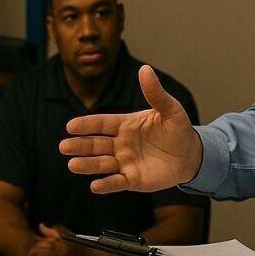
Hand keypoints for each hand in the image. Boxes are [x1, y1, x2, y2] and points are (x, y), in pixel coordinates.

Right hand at [60, 65, 200, 192]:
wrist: (191, 155)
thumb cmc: (178, 130)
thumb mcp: (170, 109)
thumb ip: (155, 93)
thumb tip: (145, 69)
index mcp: (125, 125)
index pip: (102, 123)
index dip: (87, 125)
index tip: (71, 126)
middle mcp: (121, 144)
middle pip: (96, 144)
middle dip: (80, 146)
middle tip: (63, 146)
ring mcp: (125, 162)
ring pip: (102, 164)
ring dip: (87, 165)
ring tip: (72, 165)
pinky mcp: (133, 179)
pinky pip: (117, 182)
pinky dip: (106, 185)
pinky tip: (95, 186)